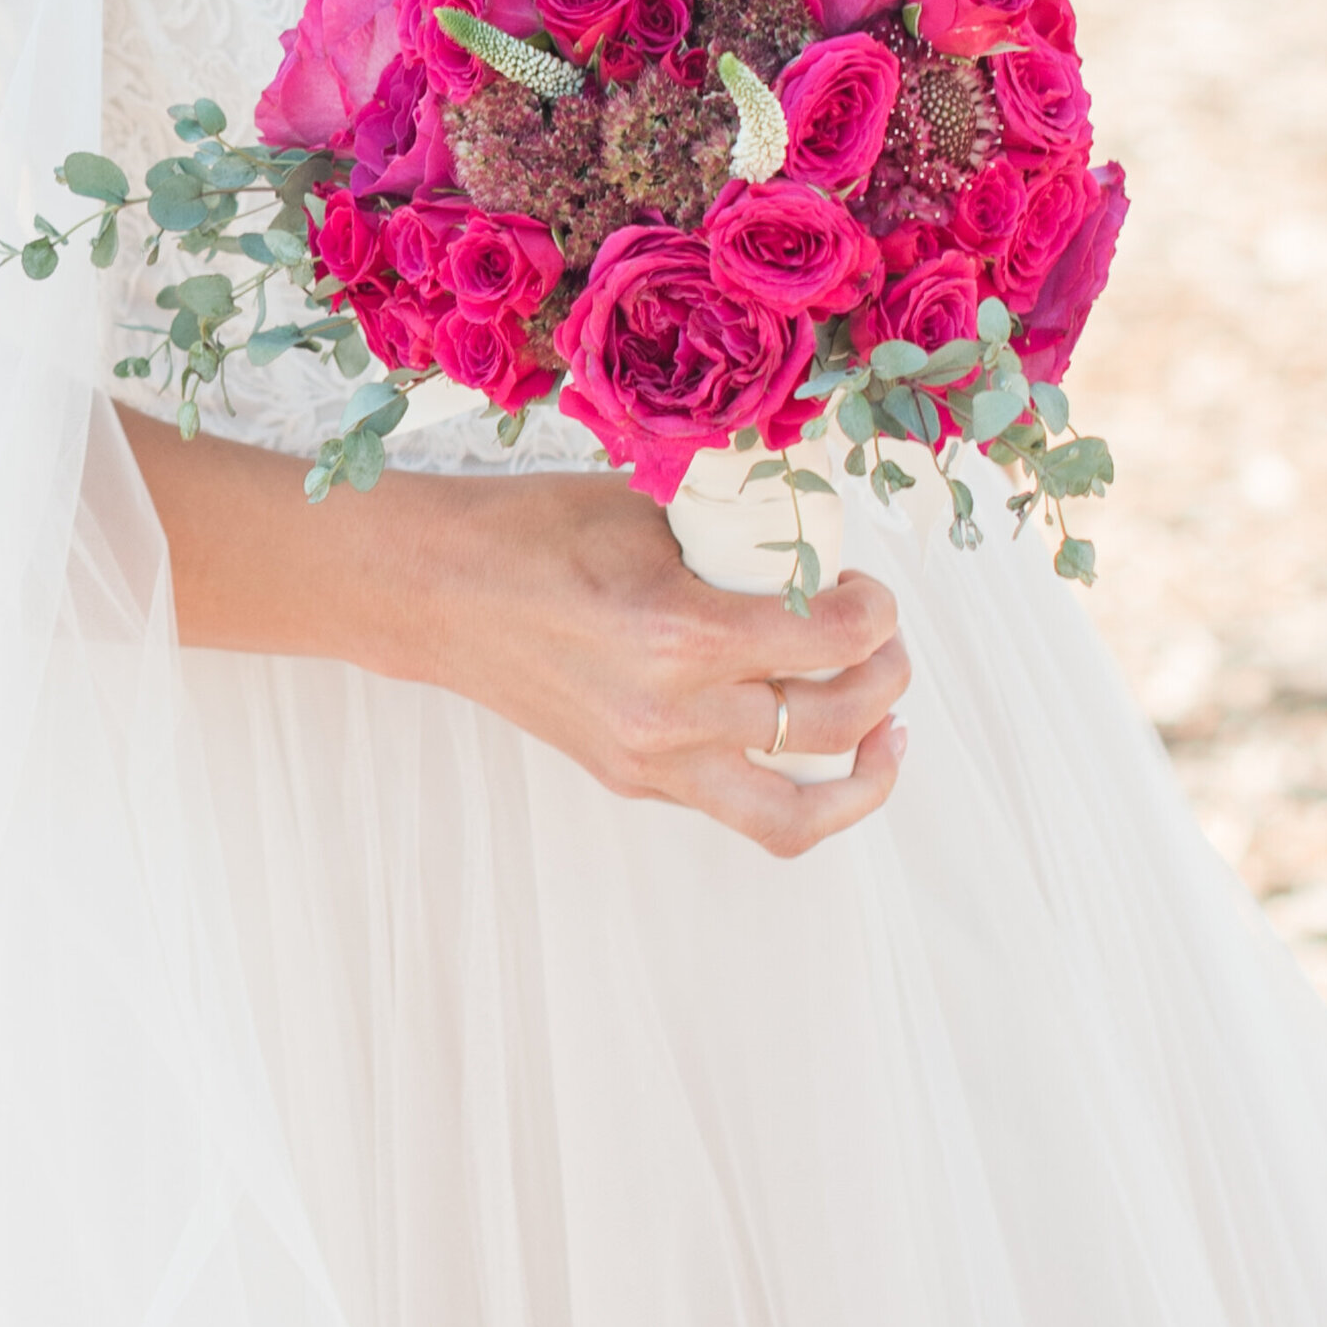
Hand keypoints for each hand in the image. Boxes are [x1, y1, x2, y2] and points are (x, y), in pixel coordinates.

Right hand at [405, 471, 910, 857]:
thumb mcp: (652, 513)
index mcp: (682, 632)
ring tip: (888, 735)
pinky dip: (792, 784)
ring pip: (796, 813)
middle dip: (885, 678)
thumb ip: (739, 543)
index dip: (876, 613)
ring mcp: (651, 762)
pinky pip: (740, 809)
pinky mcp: (634, 782)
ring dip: (862, 777)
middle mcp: (674, 714)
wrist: (438, 592)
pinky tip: (814, 748)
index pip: (830, 640)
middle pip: (831, 723)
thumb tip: (818, 552)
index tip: (870, 590)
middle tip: (887, 642)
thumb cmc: (536, 532)